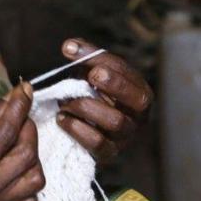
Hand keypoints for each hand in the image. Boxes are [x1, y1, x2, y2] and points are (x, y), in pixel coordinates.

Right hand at [0, 83, 43, 200]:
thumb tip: (10, 100)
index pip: (7, 131)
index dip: (19, 105)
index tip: (24, 90)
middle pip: (27, 155)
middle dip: (27, 127)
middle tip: (16, 113)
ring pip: (35, 178)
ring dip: (31, 154)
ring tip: (14, 140)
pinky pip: (30, 198)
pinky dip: (27, 178)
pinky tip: (12, 163)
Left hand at [56, 38, 152, 162]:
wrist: (86, 127)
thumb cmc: (93, 94)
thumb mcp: (92, 71)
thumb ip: (84, 56)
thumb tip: (69, 46)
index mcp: (139, 91)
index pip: (130, 74)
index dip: (107, 62)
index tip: (81, 55)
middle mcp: (139, 115)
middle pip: (137, 100)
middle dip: (114, 84)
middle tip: (90, 77)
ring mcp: (126, 137)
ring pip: (116, 121)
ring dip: (86, 107)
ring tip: (65, 100)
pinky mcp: (109, 153)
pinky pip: (98, 144)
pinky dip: (77, 129)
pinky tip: (61, 118)